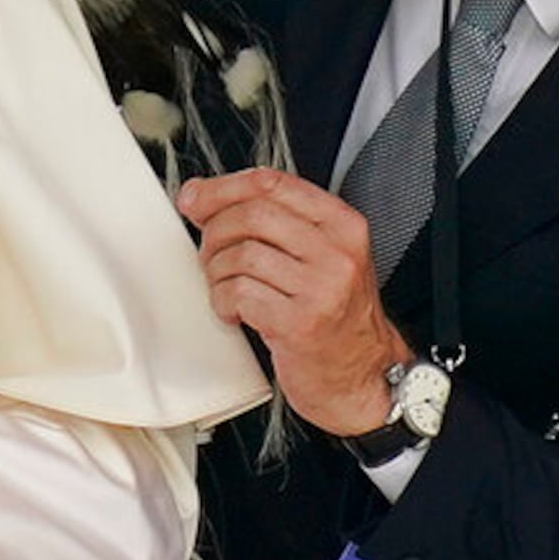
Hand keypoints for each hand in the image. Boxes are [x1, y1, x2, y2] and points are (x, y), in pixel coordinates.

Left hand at [177, 167, 412, 434]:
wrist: (362, 376)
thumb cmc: (334, 315)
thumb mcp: (320, 256)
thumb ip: (273, 222)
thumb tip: (201, 195)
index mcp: (343, 225)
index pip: (272, 182)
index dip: (222, 188)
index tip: (196, 200)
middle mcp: (337, 253)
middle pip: (252, 214)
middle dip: (215, 231)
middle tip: (210, 254)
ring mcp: (321, 289)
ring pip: (240, 254)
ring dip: (216, 271)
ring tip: (226, 287)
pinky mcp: (299, 325)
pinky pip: (238, 294)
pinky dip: (223, 302)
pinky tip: (235, 312)